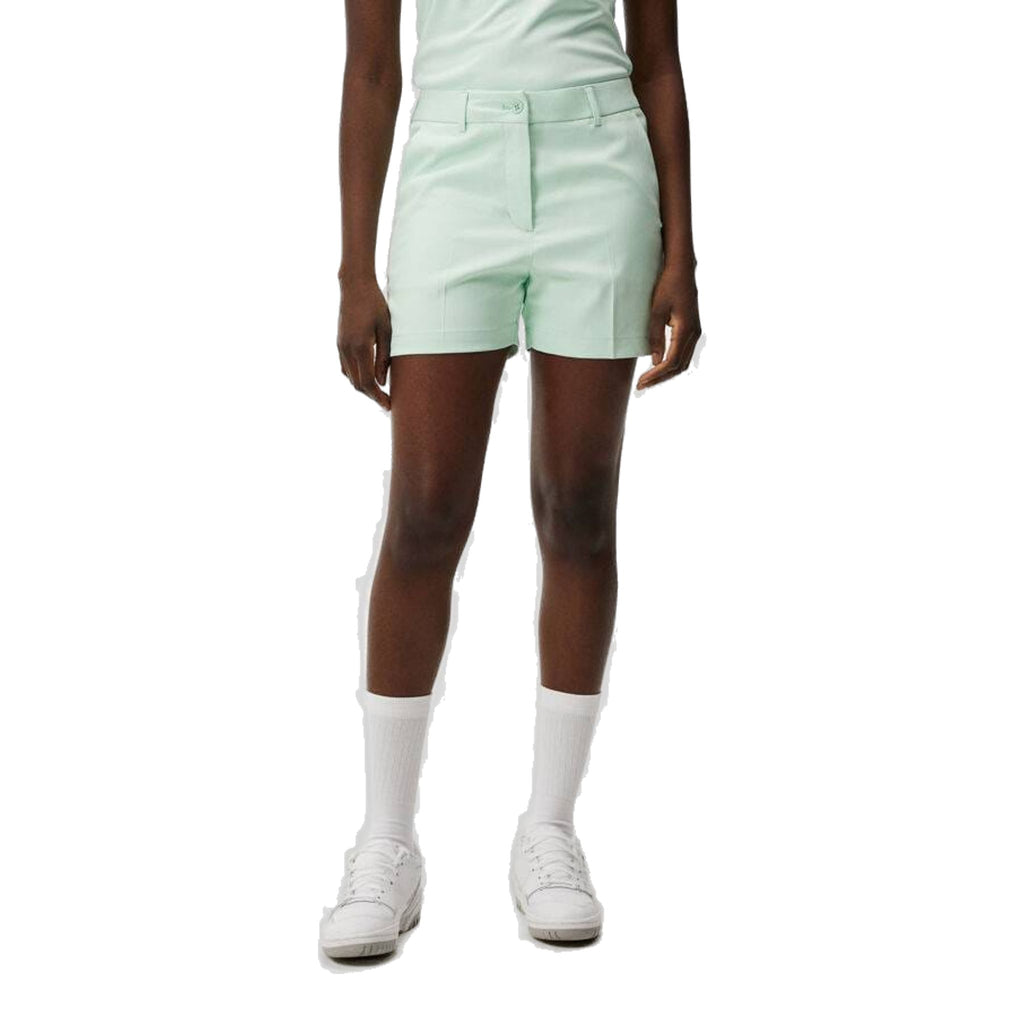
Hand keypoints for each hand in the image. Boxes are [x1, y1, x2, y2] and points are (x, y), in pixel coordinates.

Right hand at [337, 270, 391, 410]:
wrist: (355, 285)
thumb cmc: (375, 305)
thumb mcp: (386, 330)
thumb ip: (384, 357)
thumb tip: (382, 381)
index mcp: (360, 347)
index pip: (367, 382)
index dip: (378, 397)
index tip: (389, 405)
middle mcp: (346, 350)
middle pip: (357, 384)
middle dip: (372, 396)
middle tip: (387, 403)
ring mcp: (340, 346)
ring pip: (350, 377)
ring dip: (364, 387)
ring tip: (380, 393)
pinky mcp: (339, 343)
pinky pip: (345, 367)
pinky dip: (355, 377)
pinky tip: (367, 378)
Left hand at [637, 262, 701, 389]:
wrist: (682, 270)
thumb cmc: (667, 286)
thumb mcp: (656, 310)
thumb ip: (655, 336)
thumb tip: (654, 361)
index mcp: (686, 329)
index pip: (671, 361)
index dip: (656, 374)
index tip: (641, 382)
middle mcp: (694, 333)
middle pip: (678, 367)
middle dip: (660, 378)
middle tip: (641, 386)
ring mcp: (695, 332)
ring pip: (683, 363)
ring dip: (666, 374)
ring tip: (648, 380)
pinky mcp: (692, 330)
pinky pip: (683, 354)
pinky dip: (671, 365)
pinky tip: (658, 367)